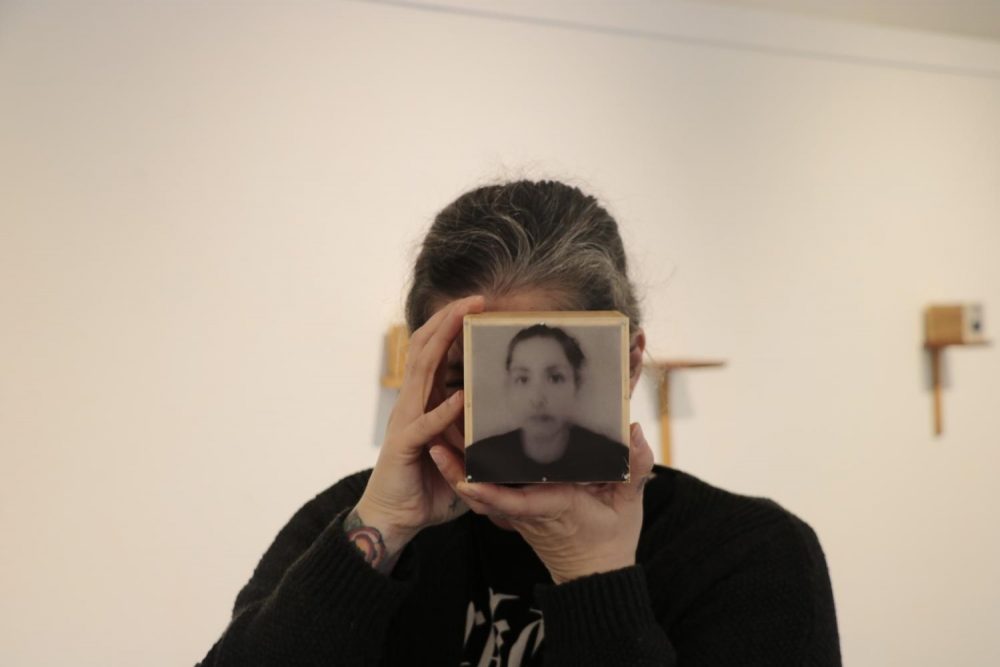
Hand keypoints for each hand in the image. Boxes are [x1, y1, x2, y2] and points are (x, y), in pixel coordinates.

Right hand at [352, 295, 483, 560]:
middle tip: (474, 299)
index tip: (476, 305)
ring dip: (442, 343)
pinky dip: (443, 409)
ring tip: (462, 320)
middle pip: (425, 349)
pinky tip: (460, 397)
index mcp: (423, 400)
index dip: (451, 326)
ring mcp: (405, 421)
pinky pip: (425, 425)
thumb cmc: (427, 486)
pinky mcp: (403, 446)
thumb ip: (474, 434)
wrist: (396, 518)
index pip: (435, 352)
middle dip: (448, 320)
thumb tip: (509, 425)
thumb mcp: (457, 453)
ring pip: (421, 371)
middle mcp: (411, 403)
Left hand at [430, 423, 655, 583]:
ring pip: (481, 495)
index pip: (518, 501)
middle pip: (486, 494)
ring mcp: (520, 513)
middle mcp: (530, 511)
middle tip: (433, 445)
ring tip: (434, 445)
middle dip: (459, 473)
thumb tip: (635, 432)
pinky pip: (487, 497)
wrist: (595, 574)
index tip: (468, 482)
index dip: (491, 493)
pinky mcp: (516, 512)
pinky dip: (467, 479)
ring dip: (456, 473)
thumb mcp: (630, 504)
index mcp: (555, 506)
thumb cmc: (612, 539)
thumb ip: (635, 468)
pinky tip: (452, 455)